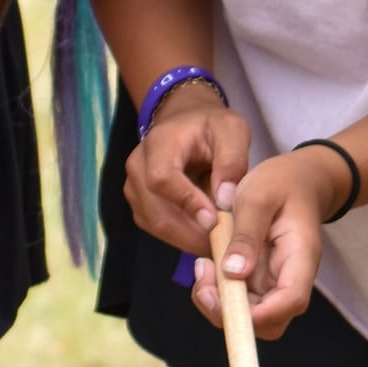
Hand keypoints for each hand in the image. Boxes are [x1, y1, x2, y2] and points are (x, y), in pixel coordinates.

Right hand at [124, 86, 252, 261]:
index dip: (186, 202)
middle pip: (156, 211)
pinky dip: (183, 238)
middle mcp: (137, 166)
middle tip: (225, 243)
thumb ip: (232, 160)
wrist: (186, 122)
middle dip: (191, 233)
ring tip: (220, 242)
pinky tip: (206, 237)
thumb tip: (225, 200)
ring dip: (188, 239)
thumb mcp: (232, 130)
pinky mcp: (140, 205)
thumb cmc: (211, 126)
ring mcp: (134, 188)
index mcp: (159, 143)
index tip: (214, 220)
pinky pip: (157, 229)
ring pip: (156, 225)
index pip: (161, 178)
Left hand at [185, 146, 337, 339]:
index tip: (228, 305)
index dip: (262, 314)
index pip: (292, 301)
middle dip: (232, 315)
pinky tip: (206, 266)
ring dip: (219, 304)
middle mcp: (290, 277)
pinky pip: (238, 300)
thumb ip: (246, 234)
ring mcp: (274, 282)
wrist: (297, 179)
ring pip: (250, 317)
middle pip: (269, 321)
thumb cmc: (281, 183)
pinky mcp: (258, 280)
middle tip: (203, 285)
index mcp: (300, 256)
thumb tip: (233, 274)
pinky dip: (217, 292)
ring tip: (202, 268)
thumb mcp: (258, 197)